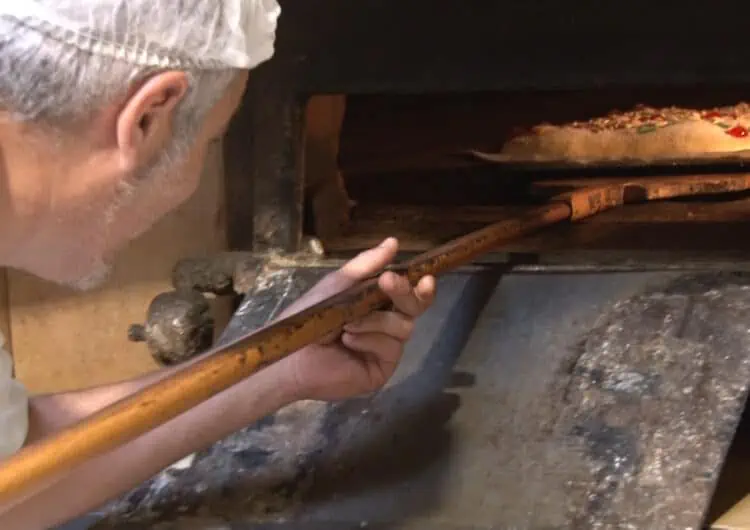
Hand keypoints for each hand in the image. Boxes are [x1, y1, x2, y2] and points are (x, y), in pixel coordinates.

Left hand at [274, 238, 435, 401]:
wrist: (292, 353)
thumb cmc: (310, 316)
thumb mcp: (338, 284)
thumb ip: (366, 264)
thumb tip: (394, 242)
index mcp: (378, 302)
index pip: (409, 291)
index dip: (419, 284)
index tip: (423, 277)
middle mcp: (387, 323)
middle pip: (414, 307)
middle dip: (404, 292)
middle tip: (388, 282)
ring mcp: (386, 347)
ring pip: (403, 326)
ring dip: (374, 320)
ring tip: (346, 324)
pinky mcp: (382, 367)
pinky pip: (390, 347)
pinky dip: (369, 339)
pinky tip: (348, 341)